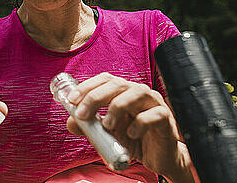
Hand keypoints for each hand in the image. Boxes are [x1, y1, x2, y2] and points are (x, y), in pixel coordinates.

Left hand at [65, 72, 188, 179]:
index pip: (104, 79)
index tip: (72, 100)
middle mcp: (138, 92)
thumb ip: (90, 127)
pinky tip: (131, 135)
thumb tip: (71, 122)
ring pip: (136, 93)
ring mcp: (153, 102)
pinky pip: (153, 114)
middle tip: (83, 115)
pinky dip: (139, 123)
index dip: (87, 86)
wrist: (158, 157)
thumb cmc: (134, 140)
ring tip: (107, 125)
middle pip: (117, 84)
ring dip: (117, 107)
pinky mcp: (165, 117)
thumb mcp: (107, 134)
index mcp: (123, 91)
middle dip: (96, 97)